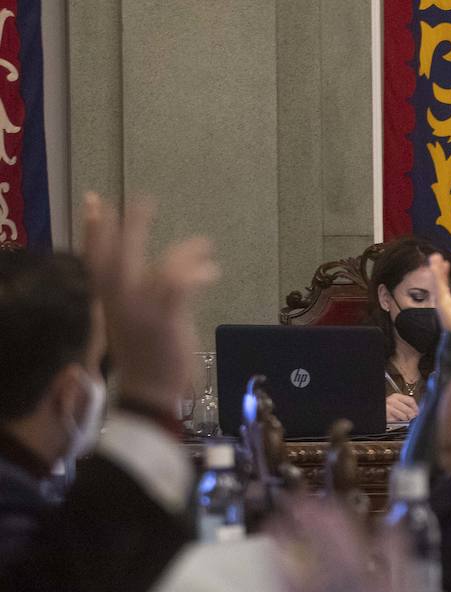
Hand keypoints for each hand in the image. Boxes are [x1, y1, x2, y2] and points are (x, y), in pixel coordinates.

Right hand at [81, 194, 220, 415]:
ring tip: (204, 242)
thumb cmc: (145, 355)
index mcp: (106, 300)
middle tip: (144, 198)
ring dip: (185, 251)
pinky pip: (181, 284)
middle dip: (131, 224)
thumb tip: (155, 271)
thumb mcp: (132, 320)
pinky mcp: (166, 319)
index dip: (92, 228)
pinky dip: (199, 272)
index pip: (93, 256)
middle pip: (119, 254)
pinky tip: (212, 270)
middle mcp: (119, 301)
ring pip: (159, 267)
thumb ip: (136, 293)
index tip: (93, 200)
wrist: (150, 389)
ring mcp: (142, 310)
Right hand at [386, 393, 418, 422]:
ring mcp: (389, 409)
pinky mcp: (388, 416)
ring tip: (405, 419)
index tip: (417, 412)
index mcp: (396, 396)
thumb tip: (415, 410)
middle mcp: (392, 401)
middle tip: (412, 417)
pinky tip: (398, 419)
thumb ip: (406, 404)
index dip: (415, 407)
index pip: (410, 400)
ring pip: (404, 416)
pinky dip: (399, 422)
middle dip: (412, 415)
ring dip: (406, 419)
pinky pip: (397, 420)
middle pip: (408, 409)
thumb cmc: (388, 406)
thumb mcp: (397, 402)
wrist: (381, 409)